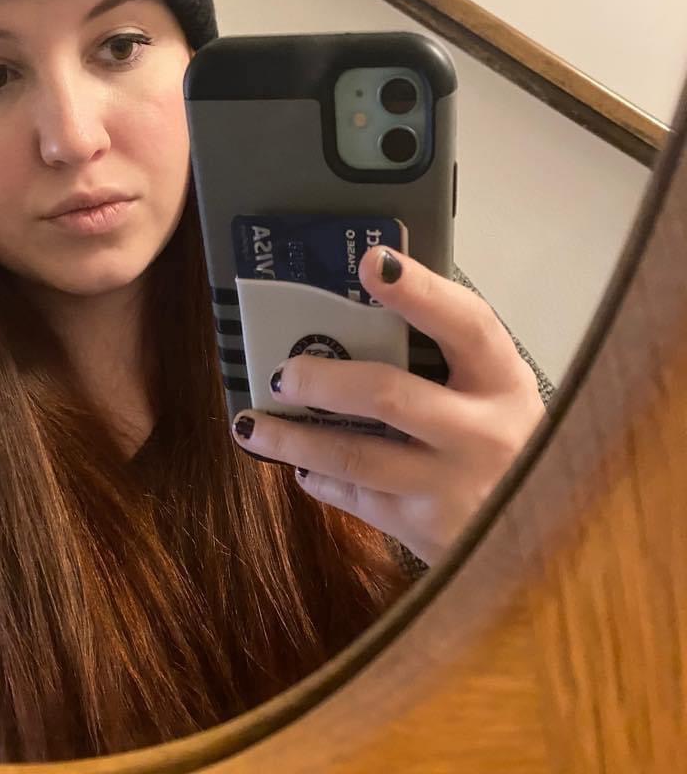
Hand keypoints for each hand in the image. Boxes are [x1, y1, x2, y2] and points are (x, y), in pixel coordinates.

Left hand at [230, 246, 546, 565]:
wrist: (556, 544)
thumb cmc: (510, 444)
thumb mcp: (496, 393)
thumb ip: (447, 355)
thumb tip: (368, 291)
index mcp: (504, 382)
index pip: (466, 324)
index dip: (419, 291)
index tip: (371, 261)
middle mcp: (483, 435)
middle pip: (387, 395)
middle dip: (322, 379)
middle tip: (281, 373)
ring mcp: (453, 488)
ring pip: (353, 455)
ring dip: (292, 438)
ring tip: (249, 424)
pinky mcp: (425, 532)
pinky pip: (354, 498)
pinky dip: (319, 476)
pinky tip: (300, 465)